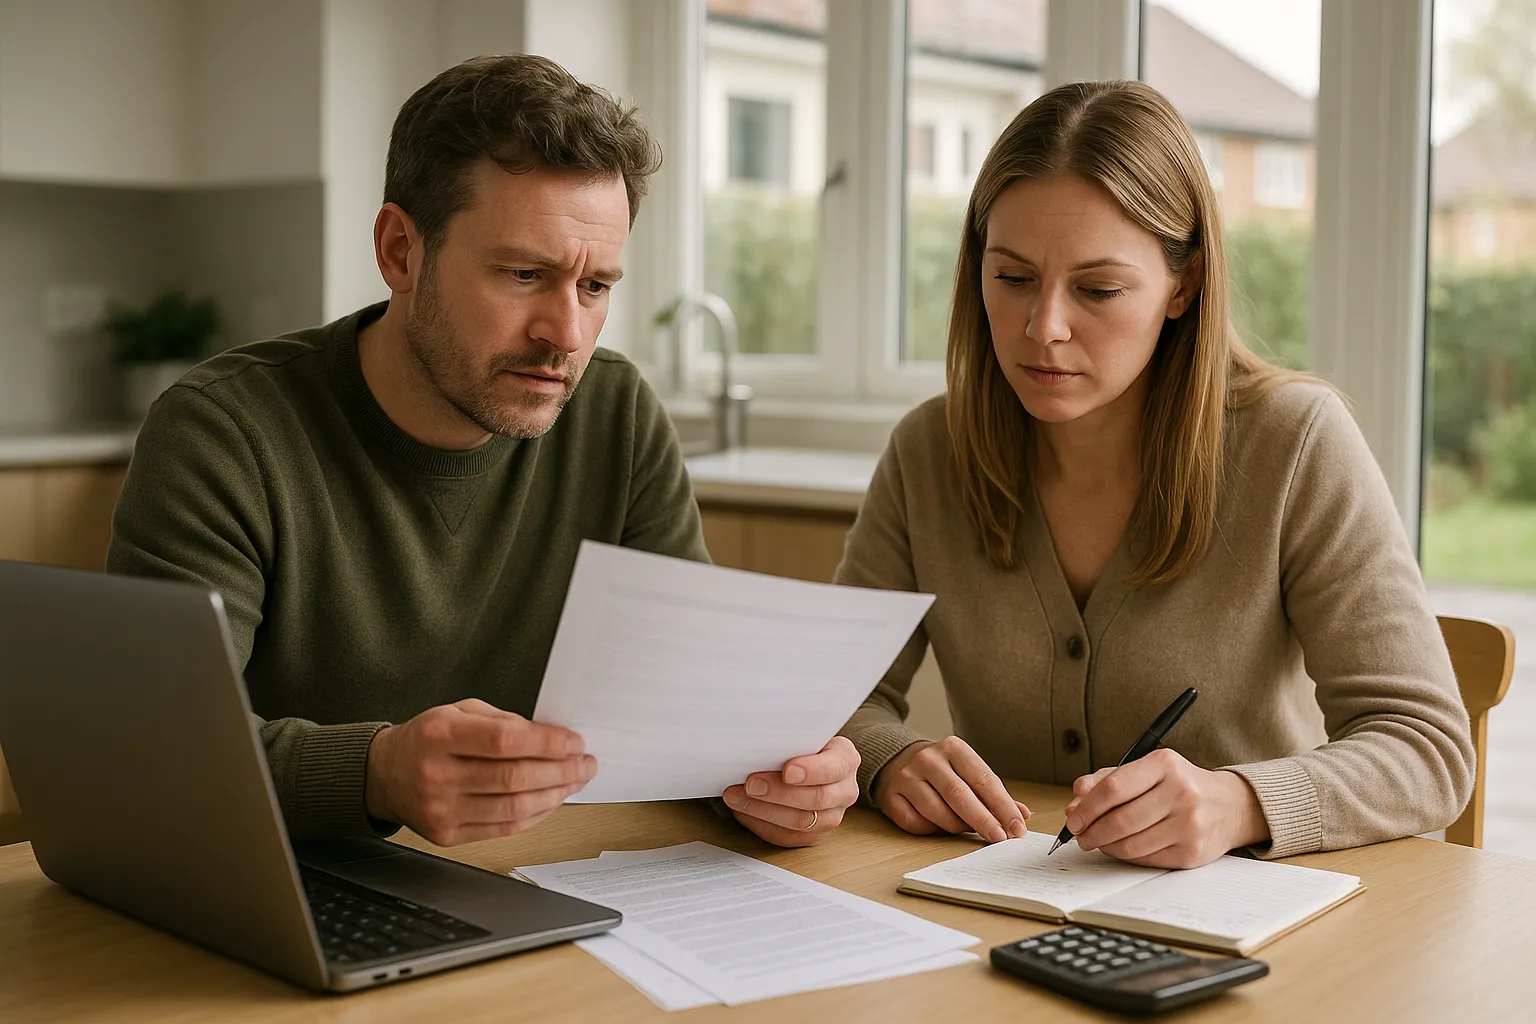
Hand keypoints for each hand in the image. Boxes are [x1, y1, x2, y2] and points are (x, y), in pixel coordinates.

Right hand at [365, 698, 594, 845]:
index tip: (574, 742)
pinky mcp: (446, 835)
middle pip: (513, 778)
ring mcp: (440, 809)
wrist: (386, 774)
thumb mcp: (459, 711)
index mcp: (440, 734)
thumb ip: (504, 721)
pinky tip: (551, 801)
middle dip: (560, 771)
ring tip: (574, 782)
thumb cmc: (428, 739)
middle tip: (585, 764)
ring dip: (554, 795)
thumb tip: (552, 738)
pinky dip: (535, 815)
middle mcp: (437, 774)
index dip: (547, 743)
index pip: (504, 741)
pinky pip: (503, 828)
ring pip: (513, 807)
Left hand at [722, 737, 859, 846]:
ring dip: (763, 810)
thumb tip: (761, 741)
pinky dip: (760, 824)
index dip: (811, 771)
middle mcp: (844, 790)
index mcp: (845, 760)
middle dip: (779, 792)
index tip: (787, 771)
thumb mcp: (803, 734)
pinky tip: (743, 811)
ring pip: (800, 822)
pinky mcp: (811, 835)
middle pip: (817, 798)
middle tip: (751, 784)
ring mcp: (831, 816)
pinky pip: (786, 836)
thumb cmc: (802, 746)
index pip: (834, 768)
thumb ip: (790, 738)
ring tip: (737, 797)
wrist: (806, 764)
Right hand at [873, 736, 1030, 842]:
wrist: (896, 761)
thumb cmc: (943, 770)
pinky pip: (917, 824)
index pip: (983, 779)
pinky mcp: (891, 797)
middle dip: (984, 821)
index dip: (1003, 806)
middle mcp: (928, 759)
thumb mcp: (968, 771)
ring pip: (939, 813)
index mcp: (953, 748)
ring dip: (959, 828)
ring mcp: (906, 778)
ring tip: (969, 831)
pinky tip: (939, 826)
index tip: (1017, 827)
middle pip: (960, 796)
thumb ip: (994, 793)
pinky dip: (933, 831)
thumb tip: (1023, 815)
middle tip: (1000, 839)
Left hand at [1063, 749, 1268, 868]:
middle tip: (1080, 835)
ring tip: (1097, 841)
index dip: (1086, 807)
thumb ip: (1106, 780)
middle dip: (1091, 831)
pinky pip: (1146, 859)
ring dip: (1105, 846)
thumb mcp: (1145, 771)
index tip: (1072, 818)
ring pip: (1130, 844)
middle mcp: (1181, 793)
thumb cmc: (1178, 785)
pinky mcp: (1192, 852)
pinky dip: (1126, 856)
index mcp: (1164, 764)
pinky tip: (1121, 848)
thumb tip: (1075, 801)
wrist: (1228, 806)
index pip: (1113, 788)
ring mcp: (1189, 824)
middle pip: (1120, 819)